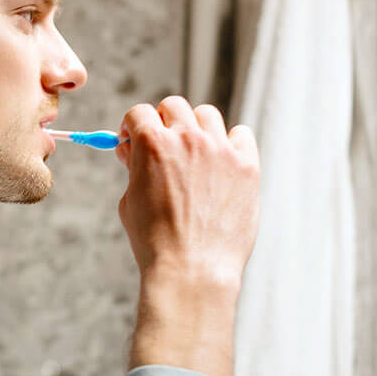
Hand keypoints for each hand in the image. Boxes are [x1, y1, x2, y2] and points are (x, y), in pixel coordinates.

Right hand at [115, 95, 259, 291]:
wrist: (193, 269)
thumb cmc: (155, 242)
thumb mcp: (129, 201)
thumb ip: (134, 168)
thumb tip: (134, 151)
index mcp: (152, 144)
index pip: (139, 112)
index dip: (133, 127)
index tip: (135, 142)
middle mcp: (188, 138)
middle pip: (174, 106)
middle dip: (164, 122)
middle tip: (165, 148)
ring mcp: (220, 149)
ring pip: (208, 115)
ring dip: (197, 128)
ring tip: (195, 156)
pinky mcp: (247, 165)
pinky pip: (241, 135)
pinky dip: (231, 143)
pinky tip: (223, 165)